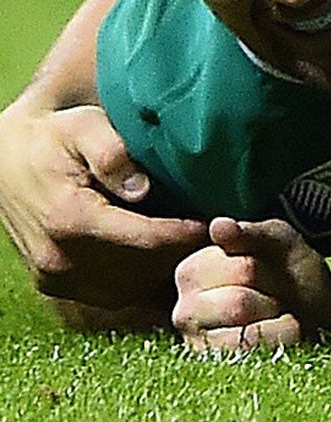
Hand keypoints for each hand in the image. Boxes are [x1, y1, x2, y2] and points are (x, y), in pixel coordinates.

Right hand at [0, 95, 206, 326]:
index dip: (186, 234)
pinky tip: (163, 258)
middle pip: (141, 269)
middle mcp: (59, 258)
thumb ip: (112, 152)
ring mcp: (55, 277)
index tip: (218, 222)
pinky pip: (110, 294)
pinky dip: (141, 281)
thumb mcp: (84, 127)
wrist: (6, 159)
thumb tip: (141, 188)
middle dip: (182, 254)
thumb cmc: (55, 137)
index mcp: (70, 220)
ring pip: (128, 288)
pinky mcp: (54, 284)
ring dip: (164, 271)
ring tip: (196, 246)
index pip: (145, 240)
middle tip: (219, 237)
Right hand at [171, 217, 330, 354]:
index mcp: (193, 269)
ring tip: (275, 315)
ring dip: (276, 322)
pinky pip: (253, 354)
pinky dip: (278, 341)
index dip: (271, 271)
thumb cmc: (290, 273)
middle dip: (273, 299)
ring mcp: (197, 343)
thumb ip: (252, 233)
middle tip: (276, 296)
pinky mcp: (214, 369)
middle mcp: (185, 308)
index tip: (272, 271)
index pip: (242, 270)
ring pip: (245, 332)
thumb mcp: (281, 241)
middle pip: (240, 303)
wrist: (312, 311)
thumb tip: (219, 226)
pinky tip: (277, 334)